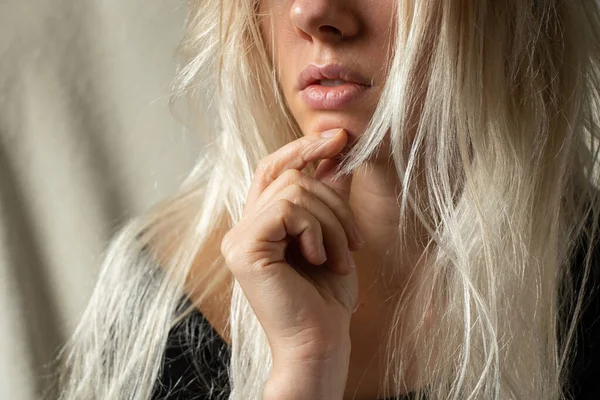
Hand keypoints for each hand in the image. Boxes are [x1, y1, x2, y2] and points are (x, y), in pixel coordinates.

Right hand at [220, 128, 363, 396]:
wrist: (321, 341)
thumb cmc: (327, 296)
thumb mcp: (333, 237)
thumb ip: (328, 197)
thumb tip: (336, 156)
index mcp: (260, 225)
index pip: (274, 169)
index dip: (303, 148)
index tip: (339, 137)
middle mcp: (242, 228)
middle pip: (290, 177)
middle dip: (333, 201)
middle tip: (354, 240)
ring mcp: (238, 238)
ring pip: (294, 190)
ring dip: (331, 221)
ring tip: (342, 256)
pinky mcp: (244, 248)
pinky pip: (287, 209)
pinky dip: (316, 230)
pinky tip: (320, 259)